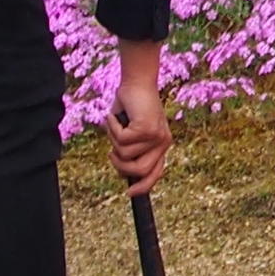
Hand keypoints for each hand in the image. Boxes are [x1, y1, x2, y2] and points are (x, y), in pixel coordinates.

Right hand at [112, 41, 171, 195]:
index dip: (144, 186)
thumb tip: (121, 168)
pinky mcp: (147, 128)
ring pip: (126, 154)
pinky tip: (116, 115)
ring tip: (115, 124)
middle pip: (139, 171)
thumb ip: (129, 149)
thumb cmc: (131, 105)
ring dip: (113, 140)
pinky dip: (112, 127)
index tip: (130, 194)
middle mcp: (163, 143)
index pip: (156, 173)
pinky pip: (121, 139)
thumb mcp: (130, 131)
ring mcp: (156, 136)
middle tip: (111, 152)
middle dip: (120, 165)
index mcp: (161, 145)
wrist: (137, 81)